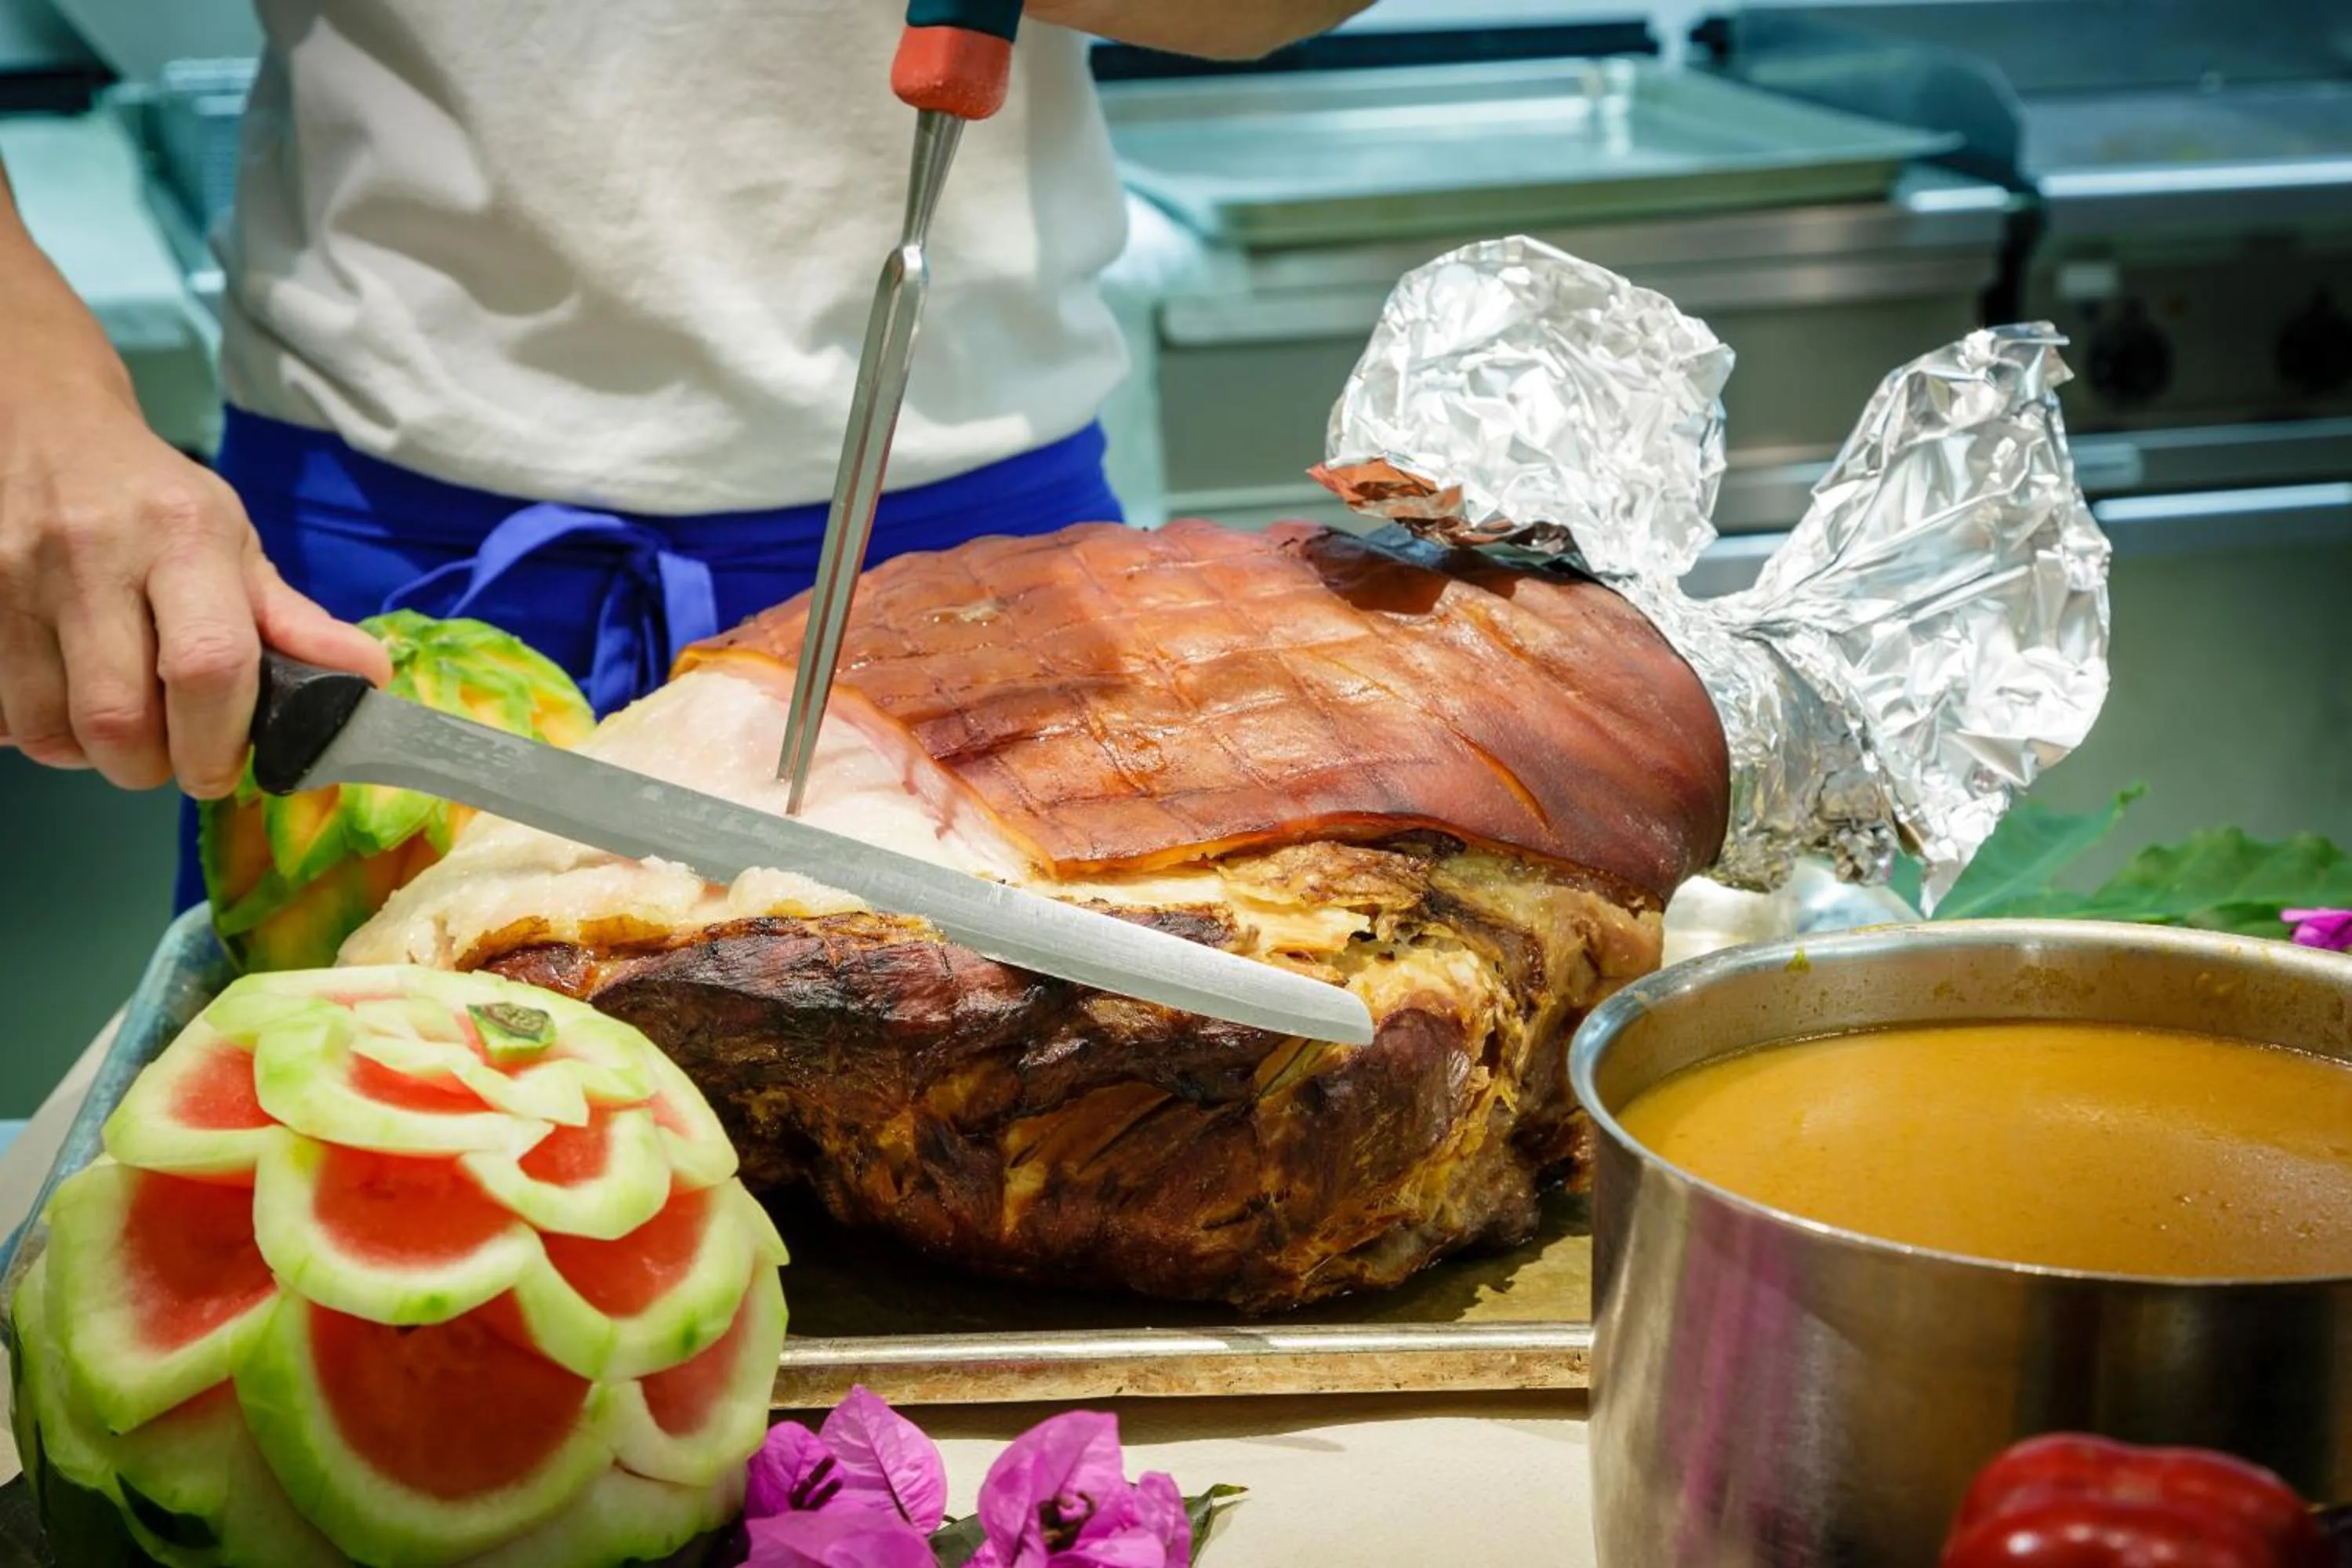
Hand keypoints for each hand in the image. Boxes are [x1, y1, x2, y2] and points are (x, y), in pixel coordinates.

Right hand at [0, 373, 390, 797]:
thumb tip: (369, 680)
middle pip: (118, 718)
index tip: (222, 767)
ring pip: (48, 727)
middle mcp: (91, 555)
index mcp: (182, 538)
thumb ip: (293, 622)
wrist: (41, 425)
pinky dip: (35, 731)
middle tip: (172, 753)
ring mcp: (11, 577)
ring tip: (120, 727)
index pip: (208, 666)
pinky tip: (64, 701)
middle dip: (152, 765)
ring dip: (90, 755)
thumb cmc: (151, 499)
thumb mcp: (232, 542)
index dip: (217, 743)